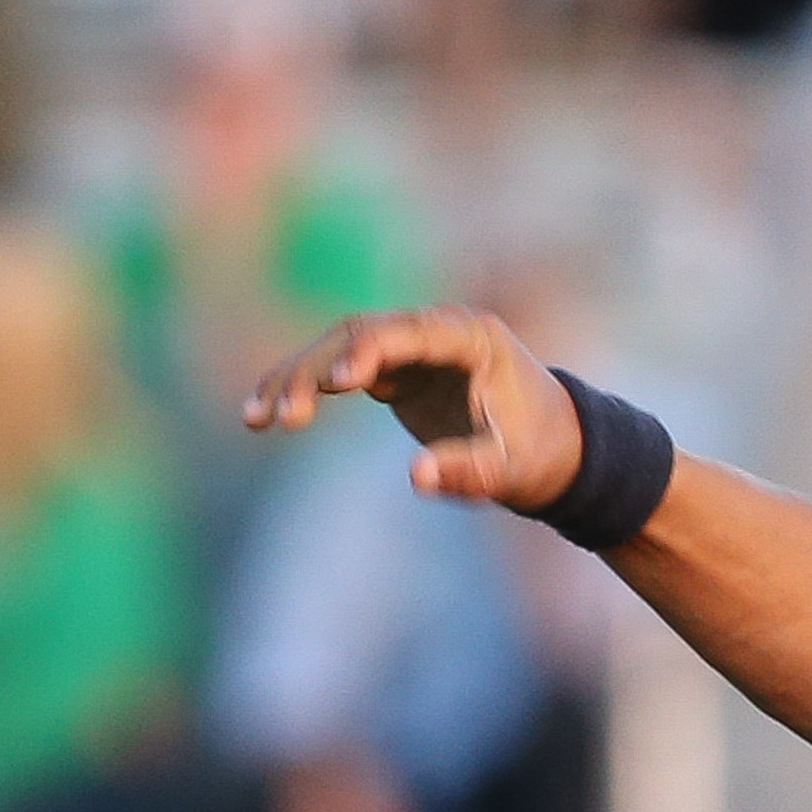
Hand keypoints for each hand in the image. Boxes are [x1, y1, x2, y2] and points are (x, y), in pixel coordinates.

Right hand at [243, 310, 583, 516]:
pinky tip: (265, 415)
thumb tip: (415, 479)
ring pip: (339, 348)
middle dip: (315, 372)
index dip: (368, 351)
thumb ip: (467, 472)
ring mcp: (411, 347)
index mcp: (470, 338)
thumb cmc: (537, 456)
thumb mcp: (508, 472)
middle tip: (282, 419)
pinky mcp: (395, 370)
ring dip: (296, 379)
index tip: (336, 382)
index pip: (407, 333)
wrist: (555, 449)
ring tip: (256, 419)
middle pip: (360, 335)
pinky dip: (304, 389)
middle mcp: (435, 332)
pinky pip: (339, 369)